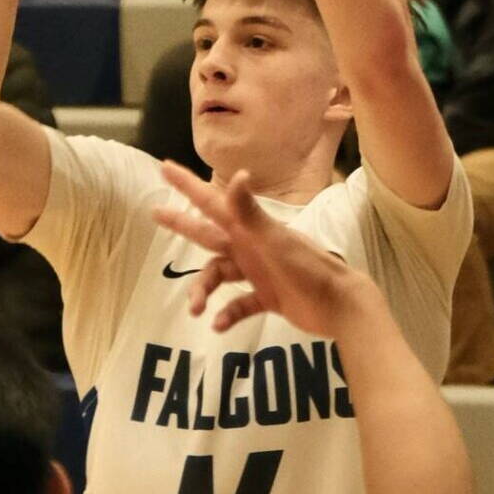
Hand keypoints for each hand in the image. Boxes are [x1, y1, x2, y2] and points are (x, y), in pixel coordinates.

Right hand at [153, 161, 368, 333]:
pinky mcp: (267, 296)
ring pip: (217, 275)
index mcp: (248, 229)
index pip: (210, 202)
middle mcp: (248, 246)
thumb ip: (250, 212)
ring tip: (196, 309)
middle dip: (181, 223)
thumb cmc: (307, 267)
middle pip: (206, 233)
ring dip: (203, 290)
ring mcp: (257, 271)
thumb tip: (238, 174)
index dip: (187, 185)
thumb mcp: (274, 240)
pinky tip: (219, 326)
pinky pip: (238, 305)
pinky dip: (227, 314)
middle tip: (155, 212)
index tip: (165, 167)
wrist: (338, 304)